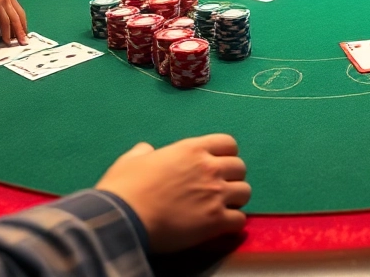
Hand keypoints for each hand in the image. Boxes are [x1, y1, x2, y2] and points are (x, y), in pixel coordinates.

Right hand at [0, 0, 27, 42]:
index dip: (23, 25)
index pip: (20, 13)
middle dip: (19, 32)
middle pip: (15, 18)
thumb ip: (4, 8)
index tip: (24, 35)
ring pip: (6, 22)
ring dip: (7, 34)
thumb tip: (11, 25)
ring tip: (7, 42)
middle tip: (22, 43)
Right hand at [96, 134, 249, 252]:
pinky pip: (240, 220)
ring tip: (221, 207)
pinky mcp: (216, 220)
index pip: (228, 143)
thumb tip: (147, 150)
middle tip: (218, 188)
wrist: (124, 218)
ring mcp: (215, 194)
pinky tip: (220, 226)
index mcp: (192, 149)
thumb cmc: (125, 188)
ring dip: (235, 200)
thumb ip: (144, 152)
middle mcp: (209, 168)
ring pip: (245, 192)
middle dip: (232, 177)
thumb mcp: (132, 160)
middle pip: (241, 167)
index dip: (225, 155)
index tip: (216, 165)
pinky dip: (233, 223)